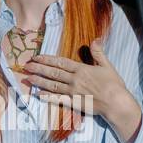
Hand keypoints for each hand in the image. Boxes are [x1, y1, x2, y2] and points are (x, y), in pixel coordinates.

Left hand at [21, 39, 142, 142]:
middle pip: (53, 73)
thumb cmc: (113, 84)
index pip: (60, 62)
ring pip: (52, 85)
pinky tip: (38, 94)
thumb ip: (98, 52)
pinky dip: (47, 97)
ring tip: (28, 78)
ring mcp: (72, 92)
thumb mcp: (107, 65)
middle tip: (26, 66)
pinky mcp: (73, 103)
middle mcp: (74, 80)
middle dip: (38, 68)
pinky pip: (57, 99)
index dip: (47, 59)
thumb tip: (95, 39)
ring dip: (39, 81)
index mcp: (81, 69)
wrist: (116, 102)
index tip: (37, 57)